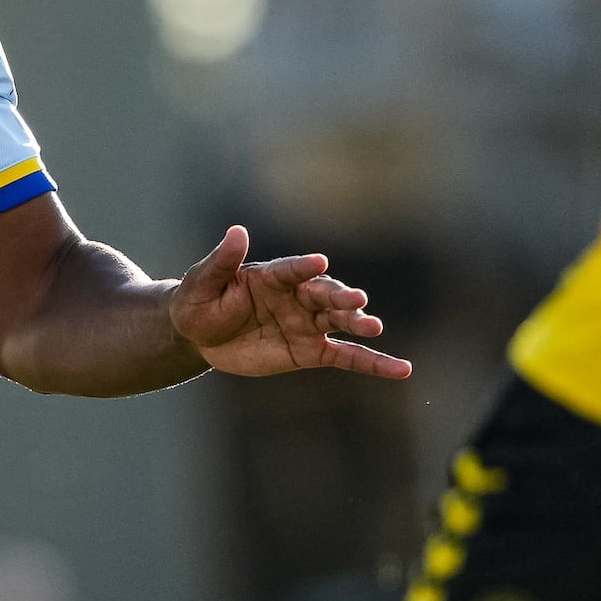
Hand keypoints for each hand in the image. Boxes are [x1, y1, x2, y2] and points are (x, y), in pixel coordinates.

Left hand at [167, 226, 411, 380]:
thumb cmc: (199, 302)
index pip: (292, 269)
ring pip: (339, 321)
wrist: (200, 336)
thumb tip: (237, 231)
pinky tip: (401, 370)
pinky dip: (373, 363)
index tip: (319, 262)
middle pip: (324, 294)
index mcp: (271, 276)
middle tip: (357, 299)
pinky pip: (347, 357)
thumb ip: (222, 260)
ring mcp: (307, 323)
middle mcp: (296, 296)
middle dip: (340, 296)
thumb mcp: (202, 283)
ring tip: (374, 326)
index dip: (304, 266)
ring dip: (358, 322)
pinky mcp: (312, 351)